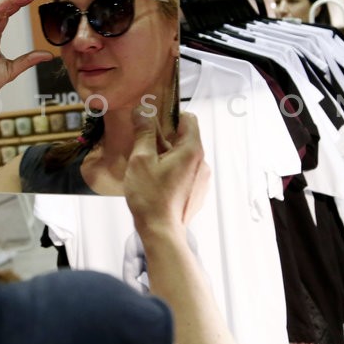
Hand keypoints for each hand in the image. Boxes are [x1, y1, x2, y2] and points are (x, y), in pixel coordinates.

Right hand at [124, 108, 209, 235]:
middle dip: (164, 138)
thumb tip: (142, 112)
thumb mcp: (141, 159)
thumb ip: (144, 133)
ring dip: (167, 156)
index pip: (189, 119)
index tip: (153, 121)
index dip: (170, 115)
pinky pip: (185, 172)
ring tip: (147, 168)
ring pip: (184, 157)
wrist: (161, 231)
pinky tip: (155, 182)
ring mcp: (201, 179)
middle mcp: (202, 163)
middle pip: (184, 138)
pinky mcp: (196, 192)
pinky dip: (171, 171)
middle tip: (143, 147)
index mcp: (192, 150)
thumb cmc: (151, 197)